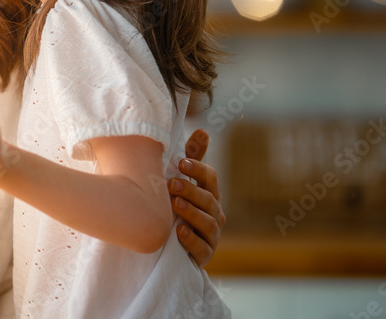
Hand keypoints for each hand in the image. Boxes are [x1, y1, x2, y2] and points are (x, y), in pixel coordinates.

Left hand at [169, 129, 225, 266]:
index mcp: (210, 193)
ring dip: (191, 213)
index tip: (181, 162)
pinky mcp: (204, 254)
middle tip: (171, 183)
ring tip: (175, 205)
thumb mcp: (185, 181)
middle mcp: (214, 213)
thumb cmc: (181, 205)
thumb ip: (192, 158)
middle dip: (191, 190)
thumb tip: (202, 131)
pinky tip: (178, 231)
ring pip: (207, 223)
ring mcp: (211, 235)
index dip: (197, 169)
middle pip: (209, 200)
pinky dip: (191, 240)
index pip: (210, 178)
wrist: (174, 244)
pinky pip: (201, 248)